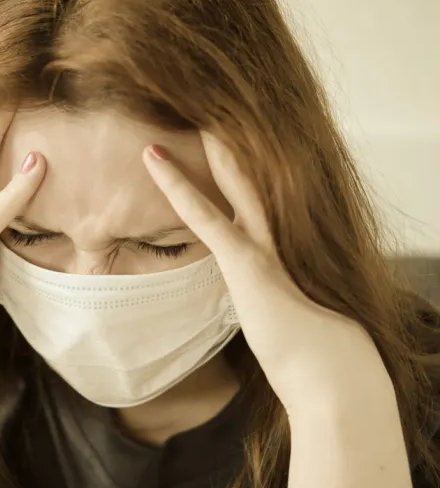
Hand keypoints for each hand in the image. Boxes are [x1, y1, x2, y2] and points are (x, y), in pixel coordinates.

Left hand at [142, 134, 390, 410]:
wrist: (333, 379)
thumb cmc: (313, 359)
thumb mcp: (287, 322)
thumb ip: (272, 302)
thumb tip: (267, 301)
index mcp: (280, 253)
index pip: (253, 202)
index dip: (234, 173)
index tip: (217, 147)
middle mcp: (275, 239)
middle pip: (250, 179)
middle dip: (228, 145)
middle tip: (206, 108)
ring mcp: (263, 246)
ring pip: (232, 182)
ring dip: (207, 148)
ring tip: (185, 109)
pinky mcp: (247, 260)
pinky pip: (204, 214)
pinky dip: (177, 185)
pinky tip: (153, 158)